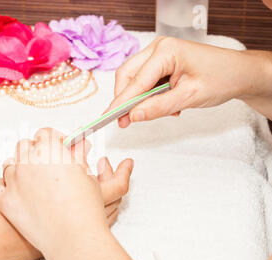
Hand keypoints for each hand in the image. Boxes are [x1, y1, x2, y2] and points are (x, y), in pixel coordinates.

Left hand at [0, 128, 132, 255]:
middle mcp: (29, 160)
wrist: (73, 237)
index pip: (44, 133)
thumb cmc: (84, 209)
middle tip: (46, 166)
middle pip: (24, 145)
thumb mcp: (87, 176)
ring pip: (8, 164)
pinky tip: (10, 190)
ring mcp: (14, 180)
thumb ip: (77, 157)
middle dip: (34, 152)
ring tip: (32, 183)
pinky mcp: (5, 200)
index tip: (57, 146)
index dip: (52, 139)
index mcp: (50, 150)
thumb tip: (77, 146)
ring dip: (18, 169)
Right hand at [106, 36, 271, 126]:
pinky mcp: (161, 62)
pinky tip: (167, 105)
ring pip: (134, 79)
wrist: (240, 74)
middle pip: (128, 76)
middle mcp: (158, 48)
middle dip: (126, 100)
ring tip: (161, 111)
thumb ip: (158, 107)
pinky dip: (149, 96)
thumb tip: (133, 116)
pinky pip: (145, 81)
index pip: (135, 81)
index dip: (121, 102)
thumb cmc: (221, 78)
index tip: (109, 118)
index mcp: (165, 51)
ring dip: (140, 99)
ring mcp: (159, 53)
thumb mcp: (189, 98)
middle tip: (125, 122)